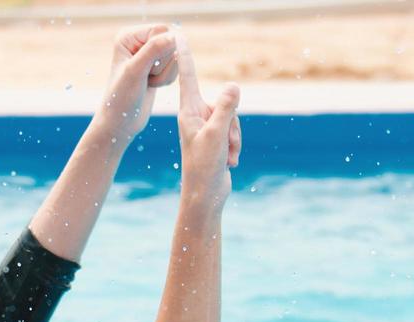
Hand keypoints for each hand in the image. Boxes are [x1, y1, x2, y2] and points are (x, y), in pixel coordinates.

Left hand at [94, 25, 178, 142]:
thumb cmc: (120, 98)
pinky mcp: (157, 65)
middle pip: (171, 42)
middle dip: (163, 64)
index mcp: (128, 35)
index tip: (143, 69)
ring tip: (147, 82)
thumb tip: (175, 35)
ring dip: (165, 74)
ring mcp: (149, 53)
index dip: (160, 52)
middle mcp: (139, 40)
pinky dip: (167, 79)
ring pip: (176, 55)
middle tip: (145, 78)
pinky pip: (176, 66)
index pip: (162, 31)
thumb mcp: (135, 72)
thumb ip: (154, 50)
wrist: (120, 122)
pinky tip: (152, 85)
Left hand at [175, 35, 241, 217]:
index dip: (184, 55)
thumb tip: (234, 85)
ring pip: (232, 118)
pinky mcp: (216, 138)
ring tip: (225, 156)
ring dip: (234, 138)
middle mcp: (195, 115)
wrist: (205, 195)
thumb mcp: (217, 135)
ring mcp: (206, 127)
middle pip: (224, 102)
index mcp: (189, 111)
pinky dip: (235, 146)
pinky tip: (228, 162)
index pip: (187, 76)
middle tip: (223, 146)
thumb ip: (226, 109)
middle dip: (232, 124)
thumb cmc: (204, 167)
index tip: (179, 34)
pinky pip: (234, 132)